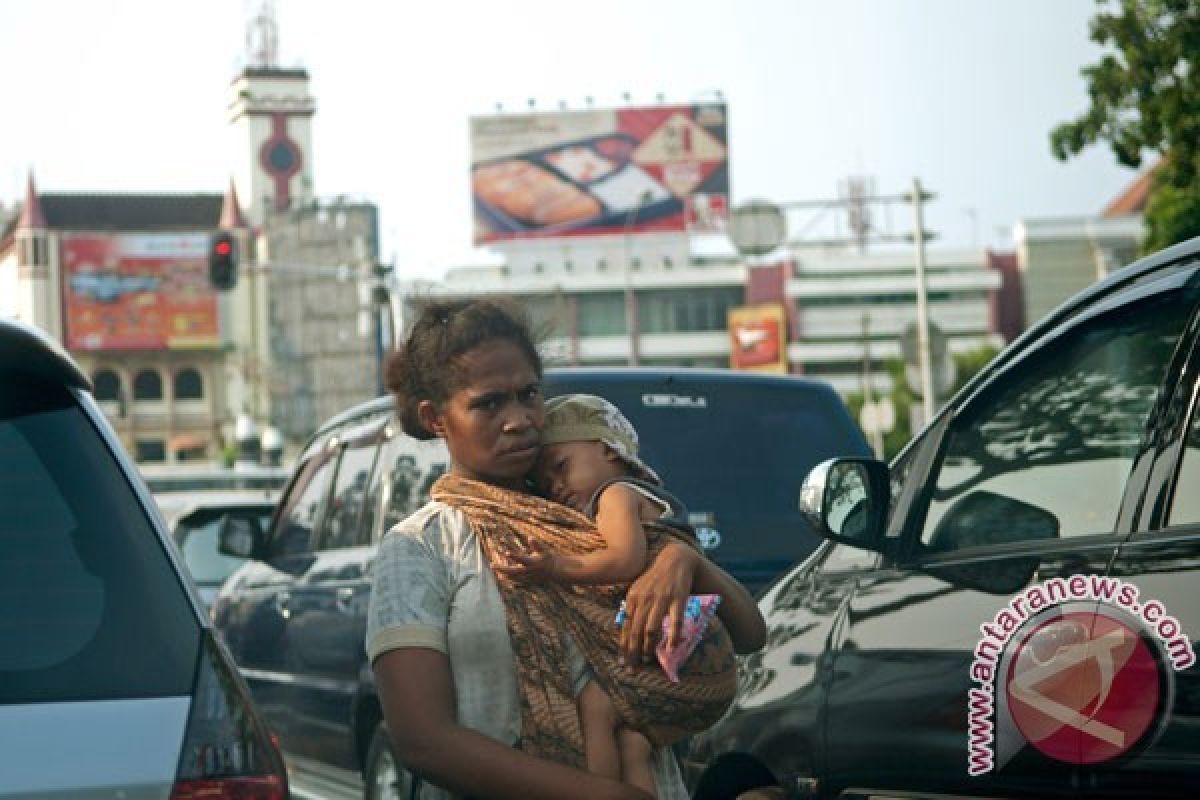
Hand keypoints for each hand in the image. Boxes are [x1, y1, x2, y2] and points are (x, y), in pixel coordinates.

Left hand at [492, 539, 559, 583]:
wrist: (556, 573)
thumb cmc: (549, 559)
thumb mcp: (545, 550)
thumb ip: (537, 545)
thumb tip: (530, 537)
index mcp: (533, 563)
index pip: (522, 559)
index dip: (514, 556)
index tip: (506, 553)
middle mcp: (530, 572)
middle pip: (513, 572)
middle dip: (502, 569)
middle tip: (491, 565)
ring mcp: (529, 579)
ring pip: (513, 578)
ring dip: (504, 574)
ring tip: (495, 569)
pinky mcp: (529, 583)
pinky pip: (517, 582)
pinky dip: (509, 579)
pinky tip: (503, 576)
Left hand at [618, 540, 698, 666]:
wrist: (675, 559)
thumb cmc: (655, 577)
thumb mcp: (638, 589)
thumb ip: (630, 607)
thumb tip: (621, 628)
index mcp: (633, 598)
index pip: (625, 626)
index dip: (623, 645)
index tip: (622, 661)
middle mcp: (645, 599)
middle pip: (635, 631)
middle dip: (633, 652)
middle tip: (633, 668)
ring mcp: (662, 599)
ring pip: (651, 629)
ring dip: (648, 647)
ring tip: (647, 659)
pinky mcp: (678, 599)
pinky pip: (674, 622)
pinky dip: (672, 637)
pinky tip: (671, 649)